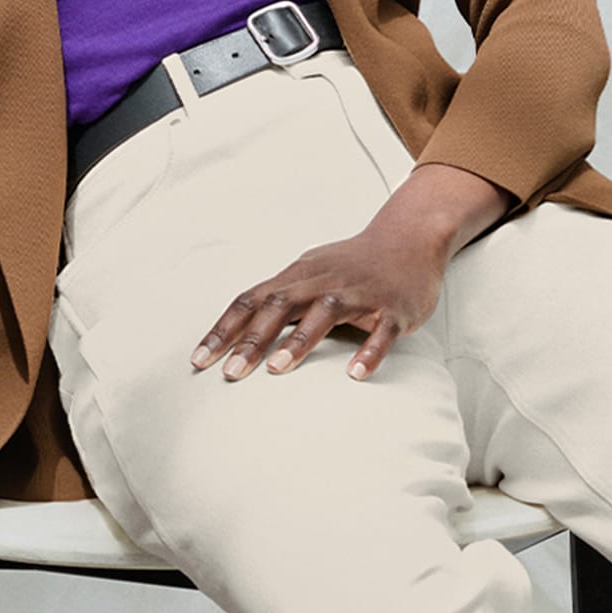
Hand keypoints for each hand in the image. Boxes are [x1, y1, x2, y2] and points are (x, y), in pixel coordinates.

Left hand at [190, 162, 514, 382]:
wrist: (412, 237)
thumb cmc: (352, 264)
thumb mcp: (310, 273)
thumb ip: (278, 299)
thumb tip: (235, 331)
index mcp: (299, 276)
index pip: (252, 300)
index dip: (224, 330)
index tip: (199, 361)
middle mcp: (324, 281)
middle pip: (280, 305)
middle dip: (252, 340)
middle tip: (229, 373)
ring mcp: (360, 293)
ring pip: (325, 313)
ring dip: (299, 341)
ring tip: (276, 370)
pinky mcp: (394, 308)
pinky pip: (382, 331)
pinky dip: (369, 351)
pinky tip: (355, 375)